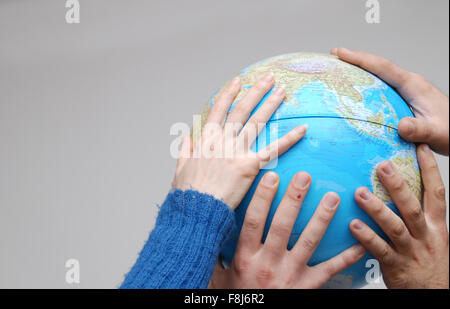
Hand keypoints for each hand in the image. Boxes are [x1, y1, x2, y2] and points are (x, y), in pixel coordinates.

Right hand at [172, 74, 306, 208]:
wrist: (198, 209)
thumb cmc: (188, 193)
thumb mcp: (181, 169)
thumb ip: (185, 150)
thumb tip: (186, 137)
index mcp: (206, 140)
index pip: (219, 110)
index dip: (228, 94)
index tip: (237, 81)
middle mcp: (222, 140)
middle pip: (242, 110)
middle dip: (256, 91)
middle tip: (269, 78)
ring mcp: (237, 151)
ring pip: (257, 122)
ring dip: (271, 104)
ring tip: (283, 91)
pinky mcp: (250, 166)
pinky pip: (273, 150)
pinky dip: (289, 138)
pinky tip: (303, 129)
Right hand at [209, 171, 365, 287]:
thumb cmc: (237, 297)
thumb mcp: (217, 277)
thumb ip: (216, 253)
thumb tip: (209, 229)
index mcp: (246, 258)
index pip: (254, 221)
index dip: (262, 197)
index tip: (271, 176)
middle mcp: (268, 264)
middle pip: (282, 226)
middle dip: (294, 199)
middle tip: (305, 177)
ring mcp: (290, 275)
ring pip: (308, 242)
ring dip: (321, 218)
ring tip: (332, 197)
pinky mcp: (307, 287)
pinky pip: (329, 270)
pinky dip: (346, 257)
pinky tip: (360, 243)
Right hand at [331, 48, 448, 155]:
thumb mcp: (437, 132)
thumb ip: (420, 129)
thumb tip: (401, 126)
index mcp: (413, 85)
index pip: (383, 67)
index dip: (361, 59)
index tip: (341, 53)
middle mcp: (409, 84)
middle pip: (378, 66)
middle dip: (356, 59)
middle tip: (334, 55)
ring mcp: (407, 90)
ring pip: (380, 76)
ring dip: (360, 71)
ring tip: (340, 70)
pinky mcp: (404, 99)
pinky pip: (382, 87)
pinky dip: (367, 84)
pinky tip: (357, 90)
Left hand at [350, 144, 448, 288]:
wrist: (433, 293)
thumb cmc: (427, 259)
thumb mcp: (430, 234)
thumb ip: (416, 213)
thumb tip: (398, 186)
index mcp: (435, 224)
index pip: (436, 192)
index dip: (430, 169)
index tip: (421, 148)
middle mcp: (425, 235)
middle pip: (412, 206)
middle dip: (398, 186)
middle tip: (383, 166)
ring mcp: (411, 251)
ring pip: (395, 227)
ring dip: (377, 209)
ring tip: (359, 193)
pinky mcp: (396, 266)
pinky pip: (380, 250)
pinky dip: (367, 237)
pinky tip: (353, 225)